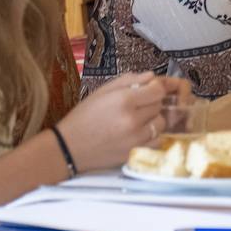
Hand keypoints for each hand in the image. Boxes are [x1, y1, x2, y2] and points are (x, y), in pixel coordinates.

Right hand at [55, 72, 171, 171]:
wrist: (69, 147)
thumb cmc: (84, 116)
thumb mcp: (102, 91)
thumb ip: (128, 80)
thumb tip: (151, 76)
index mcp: (124, 100)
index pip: (157, 90)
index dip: (155, 88)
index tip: (147, 89)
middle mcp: (133, 119)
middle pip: (159, 105)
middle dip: (152, 102)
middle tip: (138, 105)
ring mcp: (136, 139)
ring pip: (161, 124)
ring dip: (153, 119)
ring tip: (138, 120)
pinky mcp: (135, 153)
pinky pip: (157, 141)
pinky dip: (152, 136)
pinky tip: (138, 134)